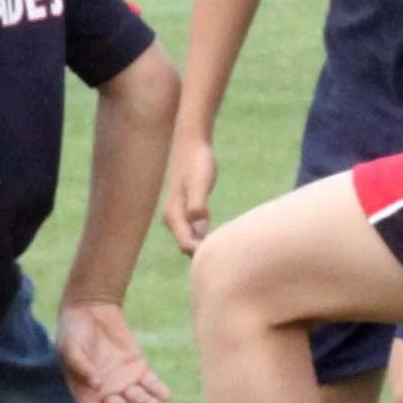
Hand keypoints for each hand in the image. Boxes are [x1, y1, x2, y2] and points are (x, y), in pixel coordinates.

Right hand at [56, 302, 171, 402]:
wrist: (91, 308)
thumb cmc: (74, 330)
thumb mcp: (70, 347)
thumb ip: (80, 365)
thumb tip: (95, 383)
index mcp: (86, 391)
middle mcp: (106, 391)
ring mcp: (124, 380)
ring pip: (138, 401)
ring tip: (152, 402)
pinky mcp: (139, 368)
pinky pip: (152, 385)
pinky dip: (159, 392)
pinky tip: (164, 395)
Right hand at [163, 135, 216, 255]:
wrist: (192, 143)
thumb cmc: (197, 162)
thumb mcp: (200, 183)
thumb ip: (198, 204)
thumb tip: (199, 226)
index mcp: (174, 216)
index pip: (186, 245)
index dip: (202, 254)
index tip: (223, 255)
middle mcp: (174, 219)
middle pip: (187, 246)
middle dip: (203, 255)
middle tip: (228, 260)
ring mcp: (180, 215)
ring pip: (191, 240)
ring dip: (205, 247)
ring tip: (227, 252)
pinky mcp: (189, 209)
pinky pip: (196, 231)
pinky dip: (207, 237)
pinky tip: (222, 237)